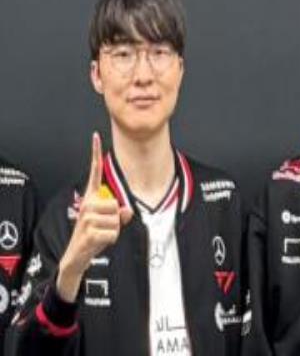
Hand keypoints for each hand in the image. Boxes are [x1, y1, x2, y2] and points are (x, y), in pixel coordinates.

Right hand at [57, 132, 132, 301]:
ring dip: (114, 231)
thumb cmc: (93, 237)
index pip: (94, 172)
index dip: (94, 154)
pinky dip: (112, 240)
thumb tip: (127, 210)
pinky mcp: (89, 231)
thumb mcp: (111, 224)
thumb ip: (122, 214)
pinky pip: (114, 232)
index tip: (96, 136)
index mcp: (91, 199)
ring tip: (101, 235)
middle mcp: (87, 204)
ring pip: (116, 219)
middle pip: (116, 204)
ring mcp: (86, 217)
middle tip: (104, 228)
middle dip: (116, 219)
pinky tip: (99, 242)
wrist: (76, 258)